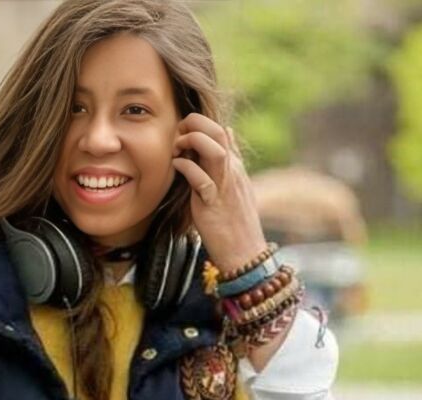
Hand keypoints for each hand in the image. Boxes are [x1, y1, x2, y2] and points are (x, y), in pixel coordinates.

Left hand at [171, 113, 266, 273]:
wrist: (245, 253)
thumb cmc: (236, 223)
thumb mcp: (235, 186)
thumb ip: (230, 160)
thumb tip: (229, 132)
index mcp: (235, 167)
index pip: (221, 131)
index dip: (200, 124)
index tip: (182, 134)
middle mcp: (232, 172)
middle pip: (219, 132)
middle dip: (195, 124)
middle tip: (177, 134)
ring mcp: (224, 187)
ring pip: (216, 150)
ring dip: (193, 142)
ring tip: (178, 148)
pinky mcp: (213, 205)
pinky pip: (202, 180)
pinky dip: (187, 169)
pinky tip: (177, 167)